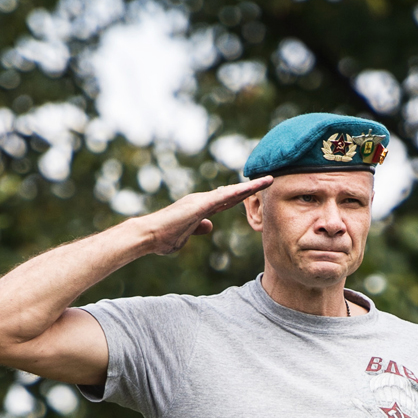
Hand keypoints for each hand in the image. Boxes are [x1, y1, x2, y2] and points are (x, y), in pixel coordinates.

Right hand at [133, 177, 272, 254]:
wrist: (148, 236)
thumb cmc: (162, 239)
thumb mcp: (186, 236)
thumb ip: (198, 229)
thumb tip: (209, 226)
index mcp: (200, 209)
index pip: (225, 201)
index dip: (241, 197)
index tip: (255, 192)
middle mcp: (202, 201)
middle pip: (232, 193)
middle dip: (251, 188)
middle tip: (269, 179)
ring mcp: (200, 201)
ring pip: (230, 192)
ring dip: (250, 187)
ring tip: (268, 179)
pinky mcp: (198, 205)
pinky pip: (221, 198)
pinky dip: (236, 193)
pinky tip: (249, 189)